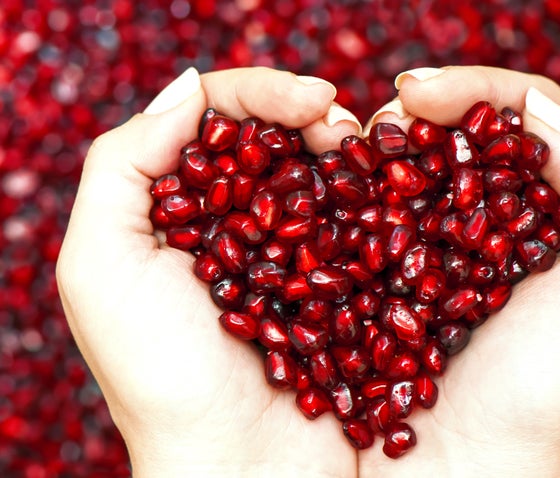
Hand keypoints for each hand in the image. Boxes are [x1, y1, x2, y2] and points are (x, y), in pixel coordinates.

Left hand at [56, 67, 363, 476]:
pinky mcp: (335, 285)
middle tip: (339, 123)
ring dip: (347, 151)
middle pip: (273, 141)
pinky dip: (376, 199)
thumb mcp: (101, 266)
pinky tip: (391, 191)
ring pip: (320, 176)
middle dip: (308, 116)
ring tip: (365, 149)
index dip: (261, 95)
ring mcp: (290, 254)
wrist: (241, 470)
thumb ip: (123, 166)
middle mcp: (233, 225)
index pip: (216, 122)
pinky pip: (358, 227)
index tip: (313, 98)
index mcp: (176, 211)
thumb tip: (188, 86)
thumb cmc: (162, 377)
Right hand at [358, 66, 559, 475]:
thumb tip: (536, 119)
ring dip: (381, 140)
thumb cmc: (551, 387)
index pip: (518, 121)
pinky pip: (358, 214)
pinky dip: (345, 185)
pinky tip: (332, 175)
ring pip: (404, 166)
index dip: (476, 91)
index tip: (423, 92)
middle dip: (424, 108)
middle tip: (395, 107)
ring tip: (360, 138)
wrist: (468, 466)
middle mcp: (484, 221)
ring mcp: (425, 245)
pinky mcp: (376, 273)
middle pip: (456, 134)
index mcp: (545, 212)